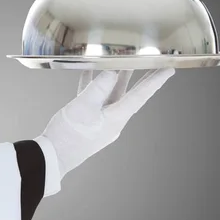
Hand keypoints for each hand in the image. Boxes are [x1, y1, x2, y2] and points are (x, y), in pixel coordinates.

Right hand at [35, 68, 174, 183]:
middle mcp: (112, 120)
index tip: (169, 69)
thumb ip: (98, 87)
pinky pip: (93, 99)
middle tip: (152, 62)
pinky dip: (93, 85)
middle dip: (139, 76)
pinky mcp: (87, 121)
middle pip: (128, 93)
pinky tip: (89, 74)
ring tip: (120, 61)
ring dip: (115, 78)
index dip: (155, 81)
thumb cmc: (67, 137)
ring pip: (111, 94)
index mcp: (116, 118)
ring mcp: (99, 121)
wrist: (51, 158)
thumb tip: (111, 72)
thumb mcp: (82, 108)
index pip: (140, 95)